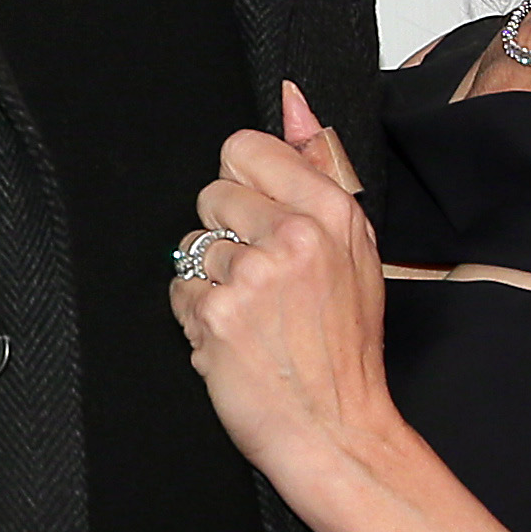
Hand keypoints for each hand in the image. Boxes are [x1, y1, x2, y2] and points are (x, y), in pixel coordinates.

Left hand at [173, 84, 400, 502]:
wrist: (338, 432)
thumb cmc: (343, 349)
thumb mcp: (352, 251)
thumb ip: (315, 168)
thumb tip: (292, 99)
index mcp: (333, 212)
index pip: (245, 148)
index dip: (242, 185)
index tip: (260, 221)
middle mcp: (295, 236)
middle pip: (212, 194)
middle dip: (226, 236)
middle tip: (263, 283)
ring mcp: (253, 275)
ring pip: (192, 245)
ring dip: (211, 282)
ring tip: (252, 318)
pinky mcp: (215, 314)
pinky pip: (178, 290)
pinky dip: (197, 317)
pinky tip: (233, 341)